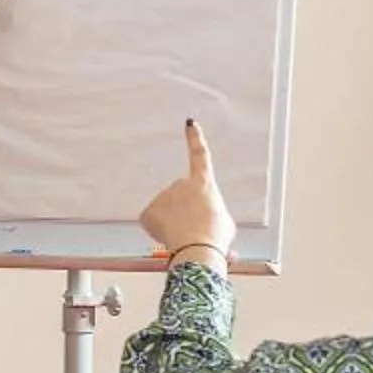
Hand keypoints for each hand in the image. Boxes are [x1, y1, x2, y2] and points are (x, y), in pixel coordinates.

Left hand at [138, 119, 236, 258]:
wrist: (198, 249)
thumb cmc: (215, 237)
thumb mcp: (224, 223)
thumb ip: (213, 215)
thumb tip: (210, 225)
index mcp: (204, 183)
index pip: (200, 155)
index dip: (195, 139)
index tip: (190, 123)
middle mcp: (180, 183)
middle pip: (180, 197)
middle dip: (184, 212)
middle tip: (195, 231)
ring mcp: (162, 196)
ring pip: (167, 212)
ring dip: (174, 224)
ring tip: (185, 237)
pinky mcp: (148, 211)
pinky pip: (153, 222)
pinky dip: (159, 231)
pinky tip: (169, 238)